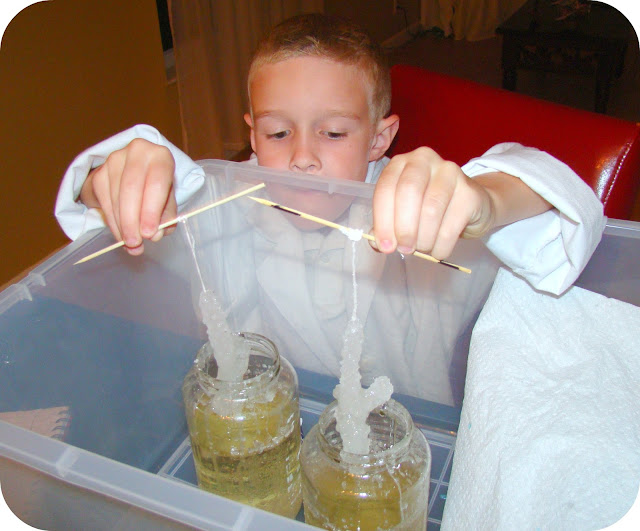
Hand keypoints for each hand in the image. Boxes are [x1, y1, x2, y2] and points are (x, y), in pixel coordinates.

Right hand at [80, 138, 176, 254]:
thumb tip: (154, 234)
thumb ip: (166, 217)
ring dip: (122, 225)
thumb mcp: (168, 200)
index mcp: (161, 156)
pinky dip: (113, 222)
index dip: (152, 210)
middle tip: (136, 243)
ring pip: (116, 197)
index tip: (149, 234)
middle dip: (132, 221)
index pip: (156, 182)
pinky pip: (104, 201)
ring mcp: (114, 160)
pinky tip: (120, 234)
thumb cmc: (158, 189)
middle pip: (131, 189)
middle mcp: (137, 151)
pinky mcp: (99, 173)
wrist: (136, 173)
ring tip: (131, 244)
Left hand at [371, 147, 493, 259]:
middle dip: (404, 228)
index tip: (385, 245)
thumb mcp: (403, 212)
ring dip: (424, 239)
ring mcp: (450, 172)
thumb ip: (387, 225)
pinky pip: (451, 225)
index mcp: (401, 163)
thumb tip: (378, 244)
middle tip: (405, 249)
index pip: (386, 188)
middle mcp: (424, 160)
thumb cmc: (428, 208)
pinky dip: (441, 245)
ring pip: (431, 210)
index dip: (382, 220)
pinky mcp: (470, 191)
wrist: (470, 204)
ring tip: (423, 249)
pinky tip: (438, 251)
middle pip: (409, 192)